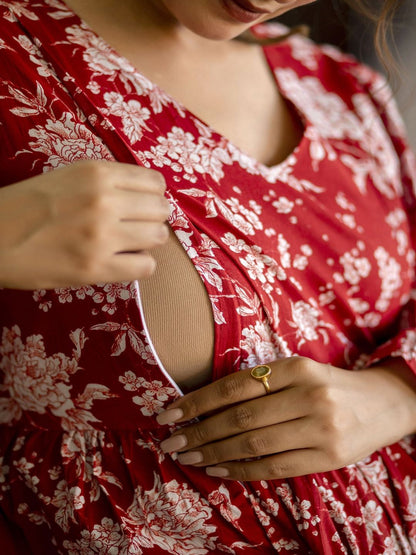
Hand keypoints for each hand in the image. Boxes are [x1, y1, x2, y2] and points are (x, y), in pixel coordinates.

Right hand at [0, 160, 169, 288]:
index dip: (152, 196)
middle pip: (161, 210)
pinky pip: (146, 267)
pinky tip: (121, 262)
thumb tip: (149, 195)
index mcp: (97, 173)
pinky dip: (139, 265)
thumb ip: (107, 181)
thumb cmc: (28, 205)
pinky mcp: (96, 267)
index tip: (142, 205)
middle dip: (152, 219)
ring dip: (147, 242)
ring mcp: (101, 235)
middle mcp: (104, 200)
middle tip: (135, 227)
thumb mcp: (68, 176)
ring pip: (159, 237)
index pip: (156, 183)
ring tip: (128, 244)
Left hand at [156, 357, 415, 480]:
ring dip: (214, 453)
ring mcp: (321, 429)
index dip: (197, 401)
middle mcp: (309, 395)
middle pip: (240, 417)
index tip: (168, 414)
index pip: (236, 385)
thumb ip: (261, 383)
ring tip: (188, 456)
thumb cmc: (329, 384)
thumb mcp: (299, 371)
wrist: (383, 403)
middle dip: (199, 431)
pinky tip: (218, 469)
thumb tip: (205, 403)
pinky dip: (241, 470)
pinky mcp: (329, 458)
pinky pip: (275, 467)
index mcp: (297, 368)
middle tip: (170, 441)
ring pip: (254, 445)